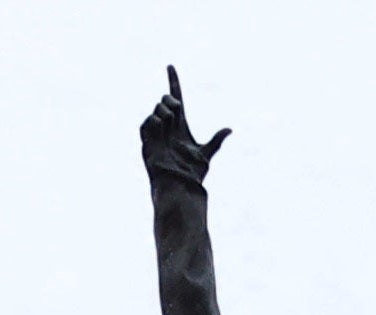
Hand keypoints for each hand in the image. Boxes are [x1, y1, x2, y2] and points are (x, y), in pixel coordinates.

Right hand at [142, 67, 224, 181]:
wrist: (180, 186)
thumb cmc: (192, 174)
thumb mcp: (206, 153)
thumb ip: (216, 140)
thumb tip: (229, 130)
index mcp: (180, 126)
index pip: (175, 98)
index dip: (173, 82)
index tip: (170, 66)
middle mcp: (167, 127)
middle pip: (166, 101)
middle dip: (170, 100)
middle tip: (176, 109)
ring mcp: (156, 134)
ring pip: (157, 111)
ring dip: (164, 113)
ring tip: (169, 123)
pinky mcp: (147, 143)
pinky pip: (146, 124)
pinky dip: (153, 122)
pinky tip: (160, 127)